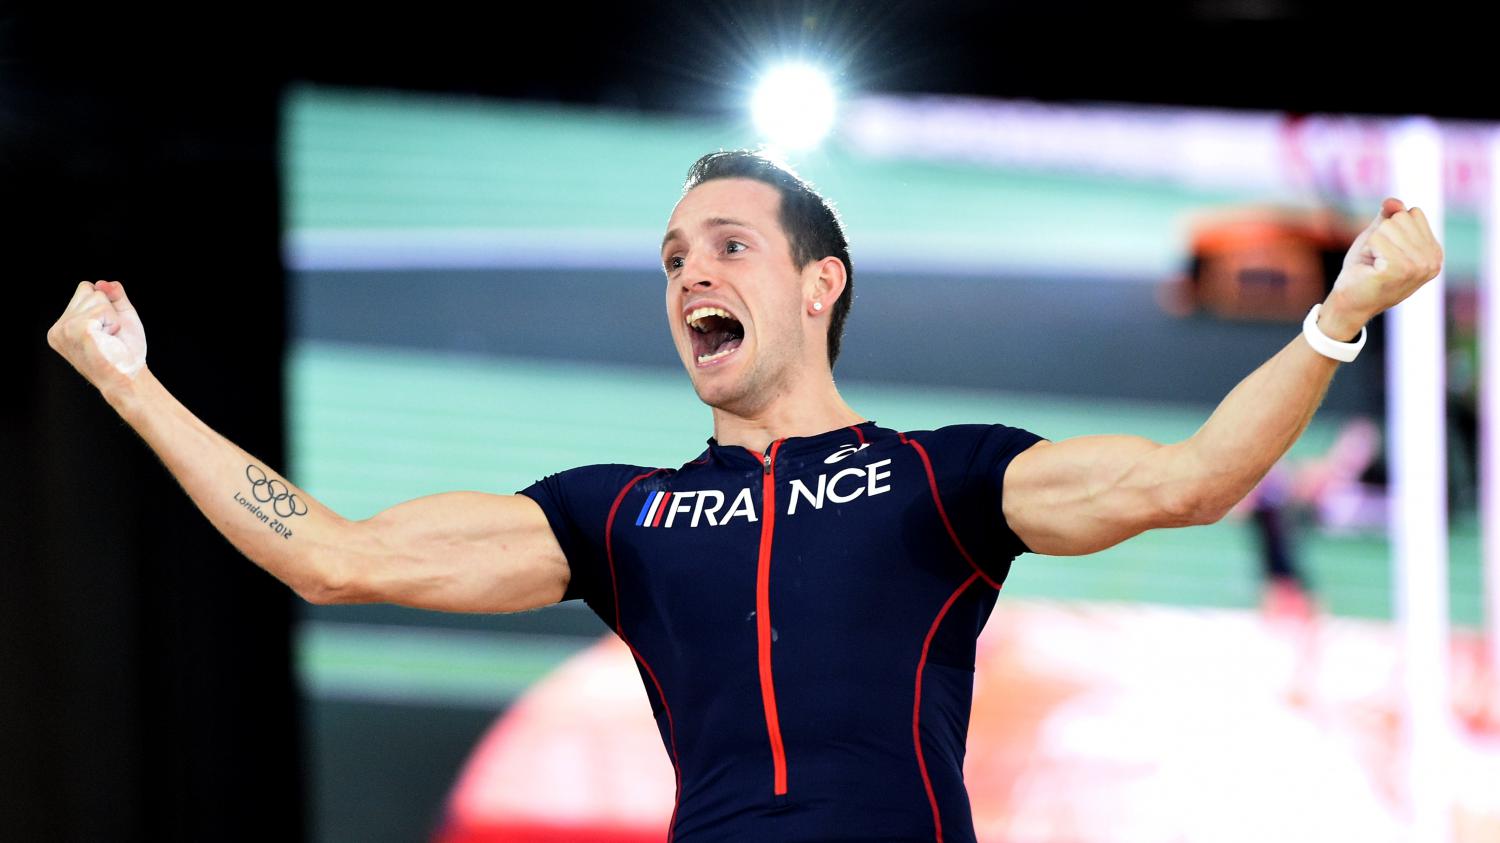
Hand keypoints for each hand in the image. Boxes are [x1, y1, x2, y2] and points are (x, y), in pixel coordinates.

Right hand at [46, 280, 148, 389]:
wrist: (128, 379)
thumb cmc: (126, 353)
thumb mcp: (120, 317)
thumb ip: (113, 295)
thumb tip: (102, 283)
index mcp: (62, 325)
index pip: (85, 289)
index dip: (105, 305)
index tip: (107, 331)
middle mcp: (57, 328)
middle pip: (90, 290)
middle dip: (109, 311)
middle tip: (110, 337)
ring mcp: (63, 329)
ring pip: (97, 298)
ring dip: (112, 319)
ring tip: (109, 339)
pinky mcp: (76, 330)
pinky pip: (102, 309)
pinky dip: (113, 323)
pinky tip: (108, 340)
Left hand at [1321, 198, 1443, 336]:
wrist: (1349, 304)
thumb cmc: (1364, 270)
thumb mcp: (1379, 237)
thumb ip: (1388, 217)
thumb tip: (1393, 201)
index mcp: (1434, 252)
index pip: (1413, 213)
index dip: (1390, 228)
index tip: (1386, 252)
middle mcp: (1432, 260)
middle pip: (1401, 217)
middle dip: (1380, 235)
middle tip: (1377, 259)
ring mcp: (1418, 265)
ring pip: (1388, 227)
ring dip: (1372, 244)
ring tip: (1374, 264)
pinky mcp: (1399, 269)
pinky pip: (1376, 239)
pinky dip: (1366, 251)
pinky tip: (1370, 269)